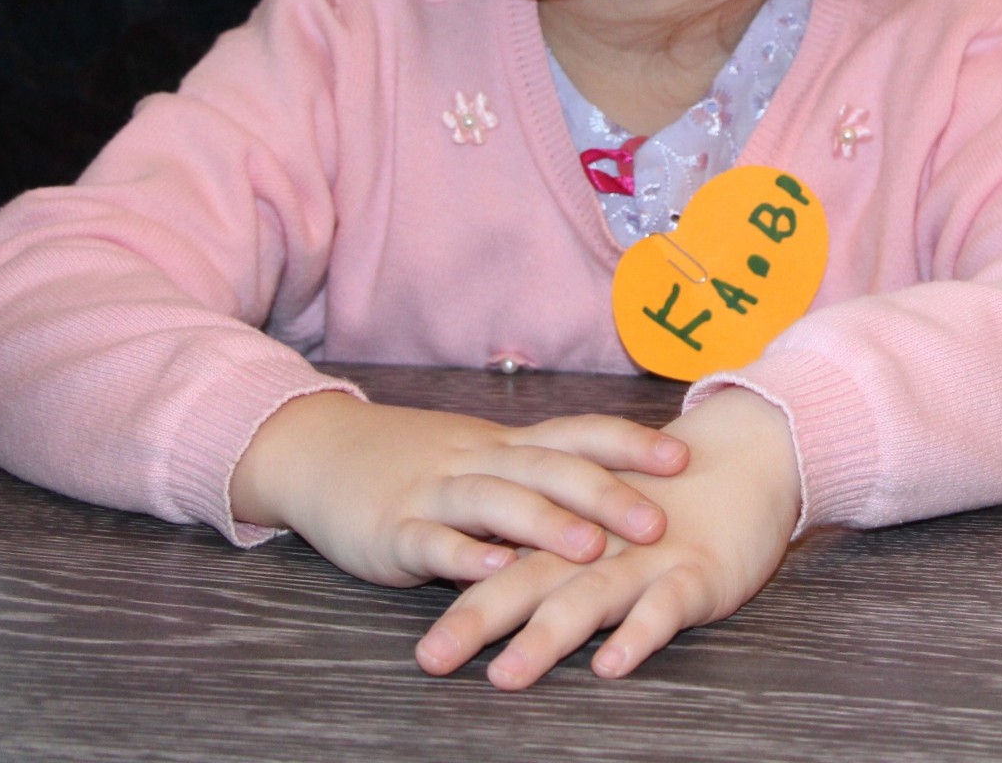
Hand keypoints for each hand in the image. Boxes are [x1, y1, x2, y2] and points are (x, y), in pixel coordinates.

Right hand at [229, 393, 689, 586]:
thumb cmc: (413, 460)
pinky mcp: (394, 530)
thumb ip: (538, 471)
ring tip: (590, 548)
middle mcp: (477, 461)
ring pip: (496, 501)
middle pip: (547, 468)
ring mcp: (435, 493)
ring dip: (545, 524)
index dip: (628, 443)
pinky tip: (494, 569)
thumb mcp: (480, 457)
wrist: (319, 451)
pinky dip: (464, 555)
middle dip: (605, 493)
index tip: (682, 456)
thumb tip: (619, 482)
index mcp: (504, 445)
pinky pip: (433, 541)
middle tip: (657, 520)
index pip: (575, 433)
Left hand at [414, 386, 802, 688]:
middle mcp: (598, 545)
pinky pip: (663, 607)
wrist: (746, 453)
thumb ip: (555, 555)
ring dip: (545, 637)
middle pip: (528, 580)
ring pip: (587, 597)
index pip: (502, 564)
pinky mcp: (695, 572)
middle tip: (432, 659)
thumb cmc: (668, 496)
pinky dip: (637, 634)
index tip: (419, 645)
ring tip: (507, 675)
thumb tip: (486, 590)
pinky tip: (611, 664)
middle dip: (477, 619)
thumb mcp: (604, 522)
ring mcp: (646, 558)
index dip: (455, 598)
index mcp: (570, 531)